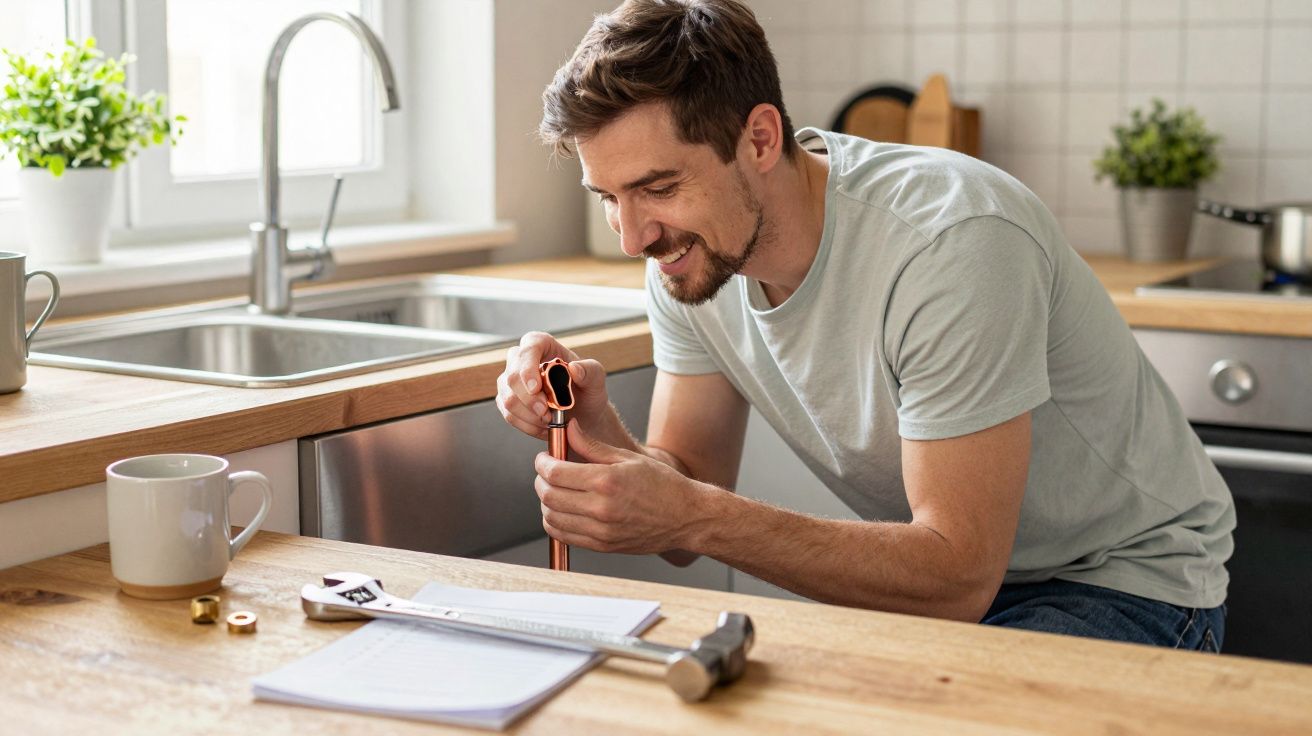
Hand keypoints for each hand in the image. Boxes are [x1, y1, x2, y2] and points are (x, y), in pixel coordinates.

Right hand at [496, 331, 610, 440]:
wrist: (583, 415)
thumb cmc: (588, 391)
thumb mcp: (596, 379)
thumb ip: (589, 371)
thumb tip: (574, 368)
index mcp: (543, 345)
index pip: (529, 346)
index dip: (528, 367)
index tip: (536, 388)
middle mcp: (522, 360)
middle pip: (512, 376)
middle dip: (529, 399)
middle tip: (547, 413)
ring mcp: (511, 381)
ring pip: (508, 398)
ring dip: (529, 415)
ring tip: (550, 420)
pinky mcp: (507, 400)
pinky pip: (509, 415)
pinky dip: (527, 425)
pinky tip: (543, 427)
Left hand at [533, 420, 711, 554]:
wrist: (686, 517)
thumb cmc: (663, 485)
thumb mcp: (628, 457)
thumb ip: (592, 445)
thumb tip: (569, 429)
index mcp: (606, 481)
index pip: (555, 473)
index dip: (542, 463)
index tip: (544, 458)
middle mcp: (600, 508)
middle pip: (549, 495)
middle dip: (541, 481)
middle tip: (547, 472)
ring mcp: (600, 530)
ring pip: (551, 518)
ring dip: (546, 503)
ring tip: (556, 491)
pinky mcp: (602, 545)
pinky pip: (564, 536)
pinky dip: (555, 522)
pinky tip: (564, 510)